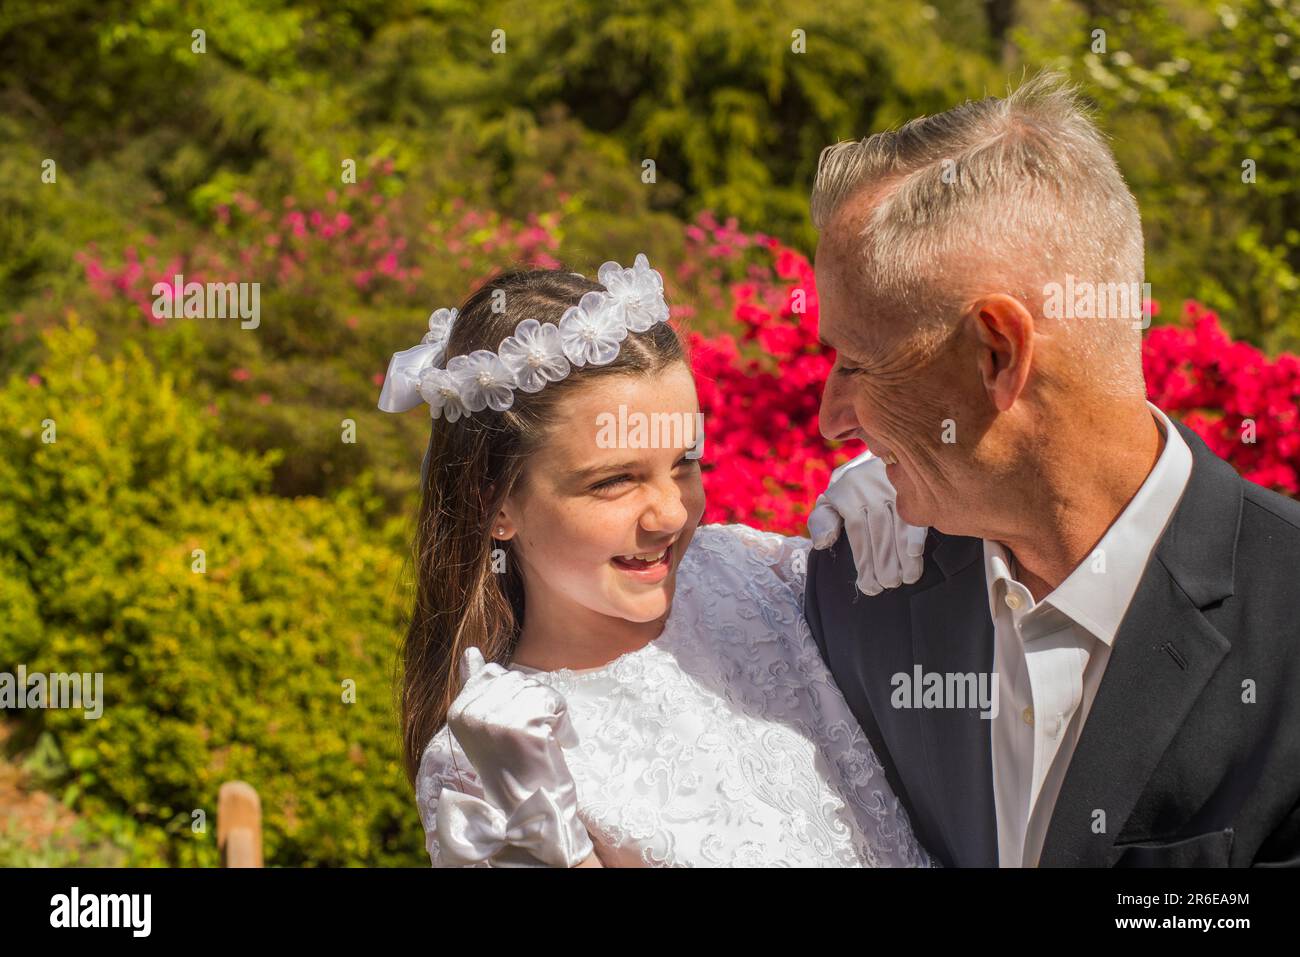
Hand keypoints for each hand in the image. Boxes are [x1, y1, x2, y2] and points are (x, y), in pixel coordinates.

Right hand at [439, 647, 592, 866]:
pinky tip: (553, 746)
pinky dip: (563, 724)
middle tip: (528, 741)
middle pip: (518, 678)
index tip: (510, 733)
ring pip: (538, 690)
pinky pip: (554, 704)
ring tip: (540, 746)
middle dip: (534, 705)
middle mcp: (471, 714)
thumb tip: (470, 651)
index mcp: (457, 711)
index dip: (514, 700)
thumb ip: (477, 686)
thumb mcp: (487, 725)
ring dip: (551, 716)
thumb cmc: (513, 766)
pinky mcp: (523, 729)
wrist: (528, 809)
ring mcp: (495, 721)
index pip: (495, 673)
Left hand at [807, 449, 927, 594]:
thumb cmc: (850, 490)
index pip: (857, 531)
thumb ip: (821, 521)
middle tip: (890, 585)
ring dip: (904, 554)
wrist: (878, 453)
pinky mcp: (912, 483)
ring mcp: (892, 482)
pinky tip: (916, 553)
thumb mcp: (829, 501)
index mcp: (847, 491)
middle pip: (879, 529)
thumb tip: (822, 543)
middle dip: (885, 561)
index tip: (870, 587)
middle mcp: (869, 485)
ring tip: (908, 578)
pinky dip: (916, 533)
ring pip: (899, 522)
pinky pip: (915, 510)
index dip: (864, 560)